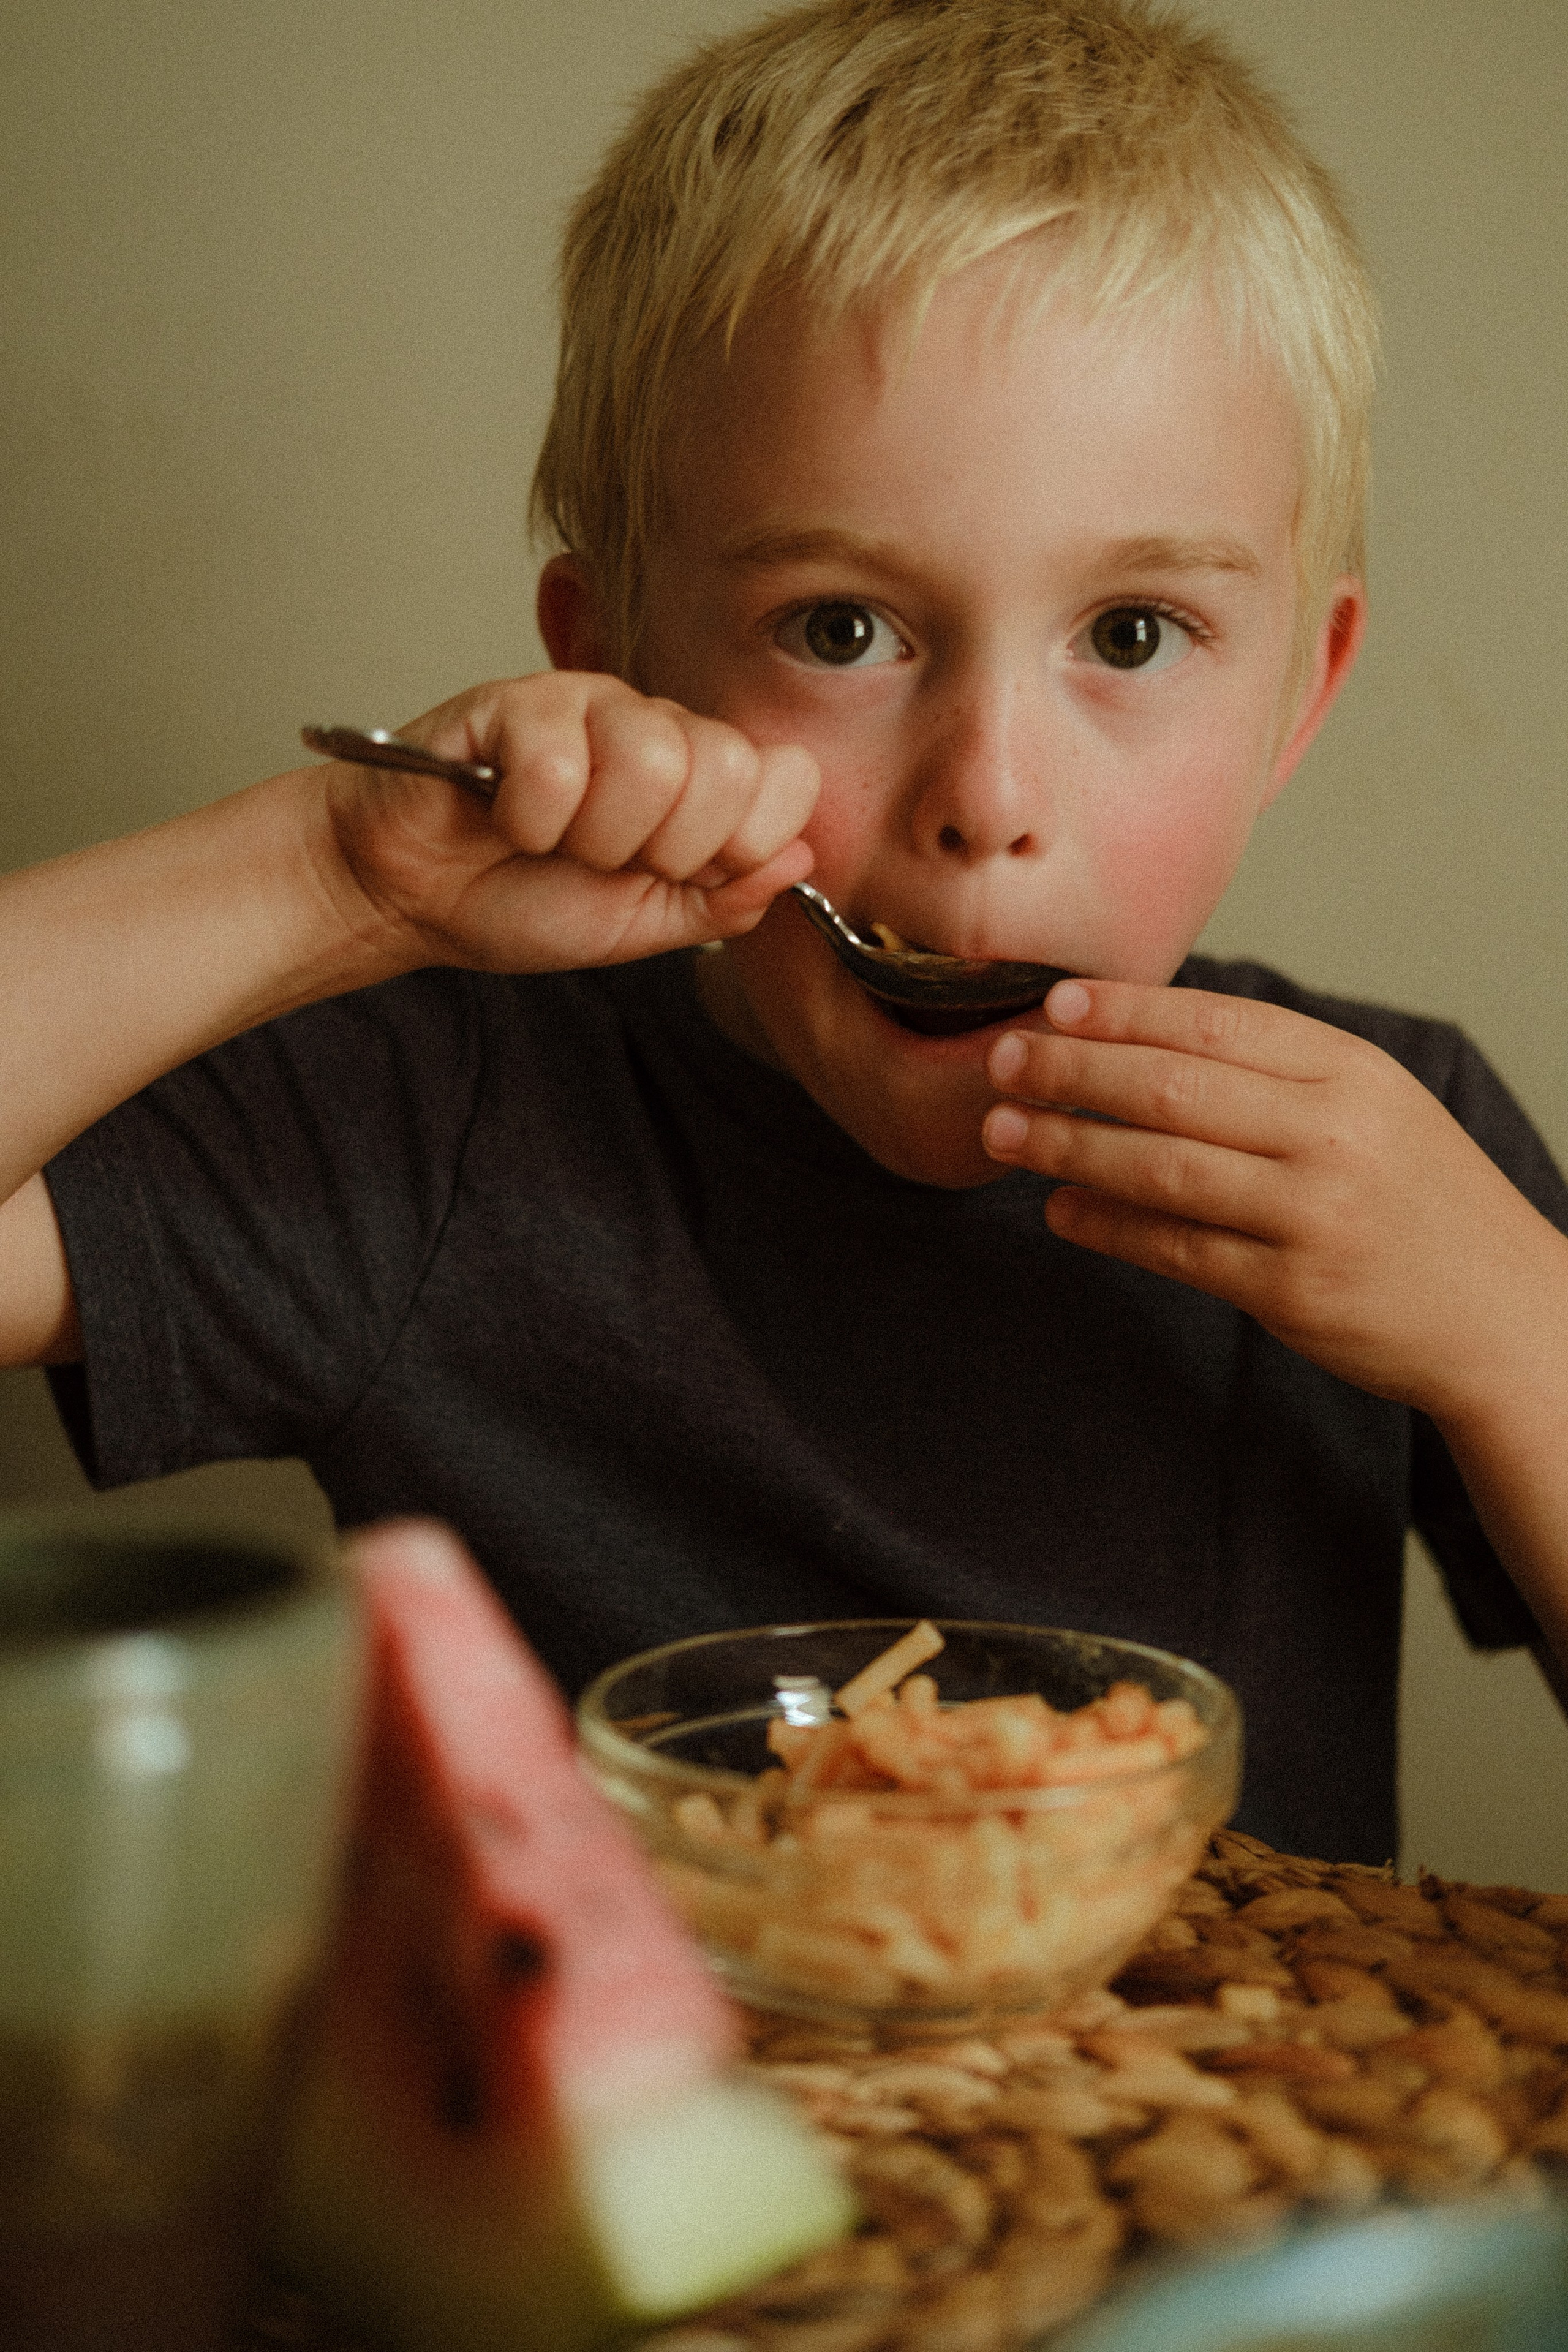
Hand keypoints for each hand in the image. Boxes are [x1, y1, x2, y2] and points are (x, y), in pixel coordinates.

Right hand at [317, 672, 818, 975]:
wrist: (414, 896)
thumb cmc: (519, 898)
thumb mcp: (644, 924)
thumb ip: (725, 900)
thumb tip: (800, 859)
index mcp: (699, 778)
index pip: (787, 775)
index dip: (743, 842)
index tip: (680, 874)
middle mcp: (656, 727)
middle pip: (730, 767)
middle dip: (664, 850)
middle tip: (602, 859)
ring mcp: (591, 704)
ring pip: (655, 761)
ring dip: (593, 837)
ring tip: (553, 840)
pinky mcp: (521, 700)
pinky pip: (564, 763)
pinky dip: (529, 820)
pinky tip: (505, 816)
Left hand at [980, 978, 1567, 1425]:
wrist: (1505, 1312)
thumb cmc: (1421, 1201)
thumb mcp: (1374, 1105)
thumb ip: (1278, 1072)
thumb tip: (1145, 1034)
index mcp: (1351, 1073)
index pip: (1217, 1024)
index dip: (1126, 1012)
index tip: (1055, 1002)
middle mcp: (1332, 1134)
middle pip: (1174, 1088)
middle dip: (1074, 1070)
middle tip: (1003, 1058)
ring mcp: (1312, 1213)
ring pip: (1161, 1167)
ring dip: (1068, 1145)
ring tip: (1003, 1130)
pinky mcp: (1291, 1288)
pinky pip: (1176, 1249)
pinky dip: (1107, 1225)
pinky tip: (1060, 1208)